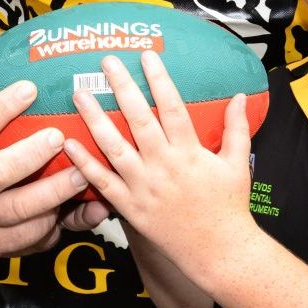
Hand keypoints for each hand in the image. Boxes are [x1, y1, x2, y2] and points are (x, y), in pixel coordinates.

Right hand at [0, 69, 88, 286]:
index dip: (3, 107)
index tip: (29, 88)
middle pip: (2, 172)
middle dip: (33, 155)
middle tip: (61, 137)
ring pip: (21, 211)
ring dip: (54, 193)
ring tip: (82, 174)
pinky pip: (25, 238)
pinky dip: (48, 227)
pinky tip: (68, 211)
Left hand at [63, 51, 256, 274]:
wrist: (219, 252)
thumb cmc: (229, 207)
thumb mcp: (239, 163)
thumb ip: (236, 127)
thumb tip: (239, 96)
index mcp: (190, 152)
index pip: (172, 107)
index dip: (159, 79)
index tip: (146, 56)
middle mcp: (164, 165)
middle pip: (139, 119)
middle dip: (121, 88)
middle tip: (106, 62)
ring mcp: (145, 187)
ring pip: (115, 147)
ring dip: (95, 119)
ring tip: (79, 94)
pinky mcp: (131, 207)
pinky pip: (103, 183)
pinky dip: (84, 164)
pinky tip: (69, 144)